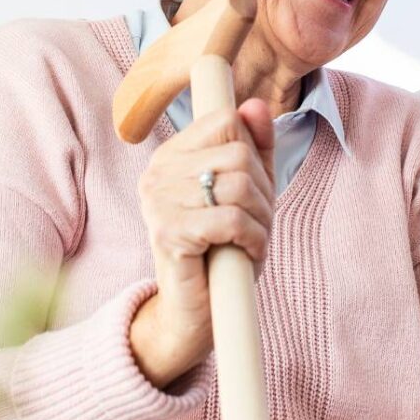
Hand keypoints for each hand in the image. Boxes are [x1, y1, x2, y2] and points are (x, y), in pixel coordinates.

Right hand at [128, 99, 275, 386]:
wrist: (196, 312)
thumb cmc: (222, 251)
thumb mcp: (247, 194)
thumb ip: (254, 148)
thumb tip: (256, 106)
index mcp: (172, 156)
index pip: (227, 121)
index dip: (253, 155)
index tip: (251, 191)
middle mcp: (157, 172)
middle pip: (239, 154)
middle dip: (263, 193)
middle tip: (255, 224)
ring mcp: (157, 201)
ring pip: (239, 185)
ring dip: (260, 219)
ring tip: (249, 240)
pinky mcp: (168, 232)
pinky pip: (231, 219)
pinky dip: (253, 238)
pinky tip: (246, 252)